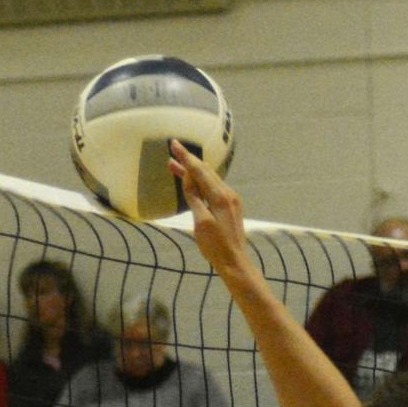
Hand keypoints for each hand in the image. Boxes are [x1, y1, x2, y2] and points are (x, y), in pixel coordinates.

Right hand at [168, 139, 256, 289]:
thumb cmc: (216, 247)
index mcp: (220, 196)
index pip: (200, 171)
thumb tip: (189, 179)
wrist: (234, 262)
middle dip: (188, 161)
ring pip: (209, 179)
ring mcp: (231, 200)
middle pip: (205, 172)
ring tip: (175, 166)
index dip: (186, 158)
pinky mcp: (230, 207)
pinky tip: (193, 182)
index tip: (174, 144)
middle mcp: (228, 194)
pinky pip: (213, 188)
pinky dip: (200, 183)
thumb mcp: (201, 223)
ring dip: (193, 172)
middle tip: (173, 150)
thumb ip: (195, 198)